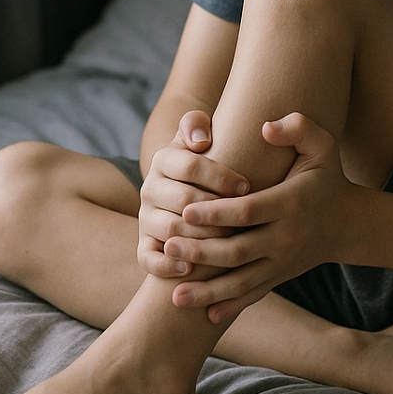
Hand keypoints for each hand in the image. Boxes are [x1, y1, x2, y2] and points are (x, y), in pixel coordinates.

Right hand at [137, 110, 249, 278]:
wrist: (191, 187)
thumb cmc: (210, 160)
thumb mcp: (201, 135)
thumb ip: (196, 124)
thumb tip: (200, 140)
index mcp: (164, 158)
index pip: (191, 165)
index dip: (221, 176)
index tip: (248, 186)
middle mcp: (150, 188)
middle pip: (183, 199)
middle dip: (216, 209)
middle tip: (243, 219)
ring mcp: (145, 217)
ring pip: (170, 229)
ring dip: (199, 237)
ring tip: (227, 243)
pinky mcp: (144, 244)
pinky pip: (148, 259)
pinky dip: (166, 266)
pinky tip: (190, 269)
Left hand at [165, 112, 354, 322]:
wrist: (346, 222)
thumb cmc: (326, 177)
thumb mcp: (323, 146)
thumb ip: (298, 128)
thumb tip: (266, 126)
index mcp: (291, 203)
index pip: (248, 211)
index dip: (217, 212)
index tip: (187, 210)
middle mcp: (286, 237)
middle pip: (238, 250)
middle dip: (201, 250)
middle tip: (168, 243)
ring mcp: (283, 261)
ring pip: (241, 281)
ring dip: (207, 288)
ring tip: (174, 293)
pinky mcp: (280, 276)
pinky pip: (253, 294)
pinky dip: (230, 305)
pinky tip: (204, 314)